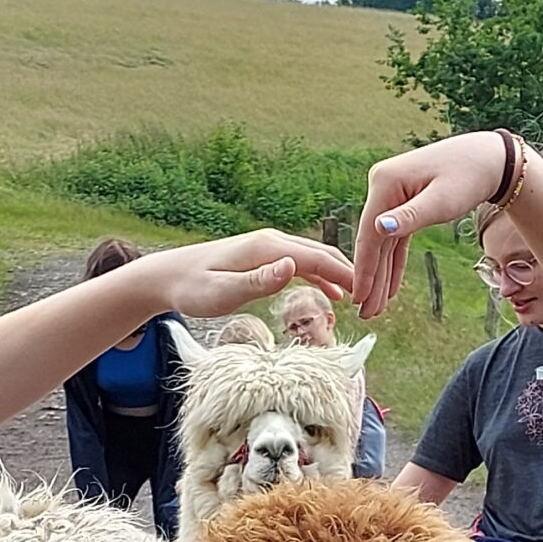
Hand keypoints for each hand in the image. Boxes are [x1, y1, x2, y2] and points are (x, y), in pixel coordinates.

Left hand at [146, 230, 354, 319]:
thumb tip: (292, 267)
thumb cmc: (192, 288)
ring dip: (338, 275)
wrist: (167, 277)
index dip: (346, 275)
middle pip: (321, 254)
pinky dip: (320, 276)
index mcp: (267, 248)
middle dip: (350, 274)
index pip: (317, 258)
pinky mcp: (263, 257)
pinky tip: (333, 291)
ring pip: (313, 258)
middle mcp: (271, 241)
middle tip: (375, 299)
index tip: (367, 294)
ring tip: (360, 297)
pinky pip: (300, 263)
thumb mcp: (224, 291)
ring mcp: (268, 247)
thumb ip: (259, 281)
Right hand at [352, 134, 512, 316]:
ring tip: (376, 307)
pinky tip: (389, 286)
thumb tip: (379, 229)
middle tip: (367, 314)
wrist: (489, 160)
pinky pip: (395, 238)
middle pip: (373, 241)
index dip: (364, 269)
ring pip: (383, 242)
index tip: (360, 298)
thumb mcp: (441, 201)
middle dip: (371, 279)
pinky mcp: (402, 201)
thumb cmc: (469, 177)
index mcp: (384, 183)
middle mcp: (381, 186)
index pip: (369, 234)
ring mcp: (390, 194)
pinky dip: (393, 261)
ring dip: (381, 275)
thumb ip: (410, 217)